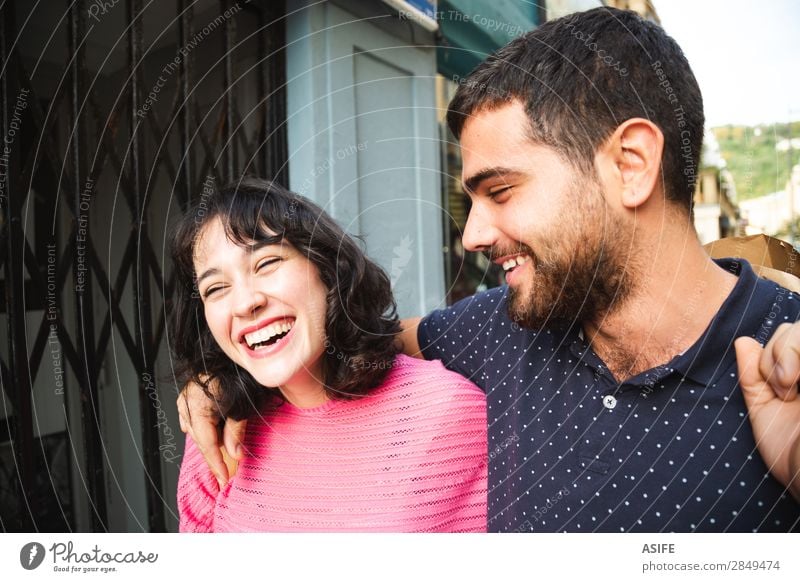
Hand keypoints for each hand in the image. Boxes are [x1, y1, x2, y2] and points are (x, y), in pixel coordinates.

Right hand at [177, 378, 247, 487]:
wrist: (235, 354)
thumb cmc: (238, 374)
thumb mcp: (242, 405)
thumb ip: (236, 432)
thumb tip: (236, 455)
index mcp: (199, 407)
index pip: (207, 445)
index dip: (216, 464)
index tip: (224, 479)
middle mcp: (188, 402)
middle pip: (200, 439)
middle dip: (214, 455)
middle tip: (225, 472)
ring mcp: (185, 397)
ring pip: (195, 430)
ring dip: (209, 441)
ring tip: (222, 451)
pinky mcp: (188, 393)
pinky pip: (190, 418)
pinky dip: (202, 427)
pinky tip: (212, 430)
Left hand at [735, 324, 799, 500]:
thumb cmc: (795, 458)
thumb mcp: (766, 415)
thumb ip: (753, 379)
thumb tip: (742, 341)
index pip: (789, 334)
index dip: (774, 352)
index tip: (774, 388)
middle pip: (797, 327)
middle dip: (780, 352)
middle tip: (783, 388)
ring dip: (791, 352)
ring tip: (792, 389)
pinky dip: (798, 357)